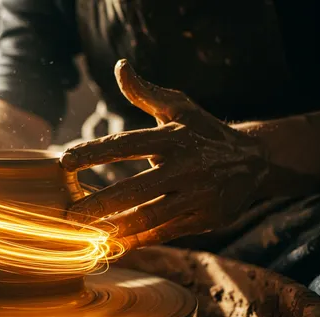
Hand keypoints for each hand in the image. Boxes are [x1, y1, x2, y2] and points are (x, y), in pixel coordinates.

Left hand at [60, 59, 274, 250]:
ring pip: (149, 216)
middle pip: (135, 189)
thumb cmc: (204, 132)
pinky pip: (164, 233)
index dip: (95, 152)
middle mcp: (186, 167)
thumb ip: (145, 92)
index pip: (127, 144)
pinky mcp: (204, 219)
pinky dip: (137, 241)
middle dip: (99, 203)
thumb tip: (120, 67)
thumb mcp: (179, 108)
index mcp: (174, 138)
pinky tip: (111, 245)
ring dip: (114, 228)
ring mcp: (196, 196)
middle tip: (68, 214)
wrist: (255, 161)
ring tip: (85, 233)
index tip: (64, 161)